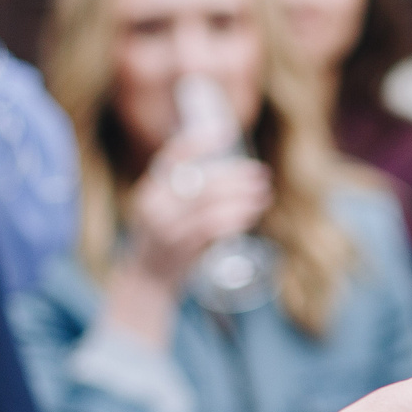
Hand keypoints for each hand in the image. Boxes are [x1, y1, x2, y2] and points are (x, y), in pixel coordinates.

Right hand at [118, 147, 270, 289]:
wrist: (147, 279)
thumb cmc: (165, 241)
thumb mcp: (166, 210)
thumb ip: (187, 193)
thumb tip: (227, 174)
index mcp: (150, 189)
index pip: (172, 156)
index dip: (198, 142)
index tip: (226, 132)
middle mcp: (154, 203)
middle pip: (203, 181)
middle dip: (236, 175)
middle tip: (261, 174)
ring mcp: (165, 225)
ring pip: (211, 203)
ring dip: (243, 197)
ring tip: (263, 194)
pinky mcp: (179, 245)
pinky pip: (213, 225)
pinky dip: (235, 217)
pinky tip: (251, 213)